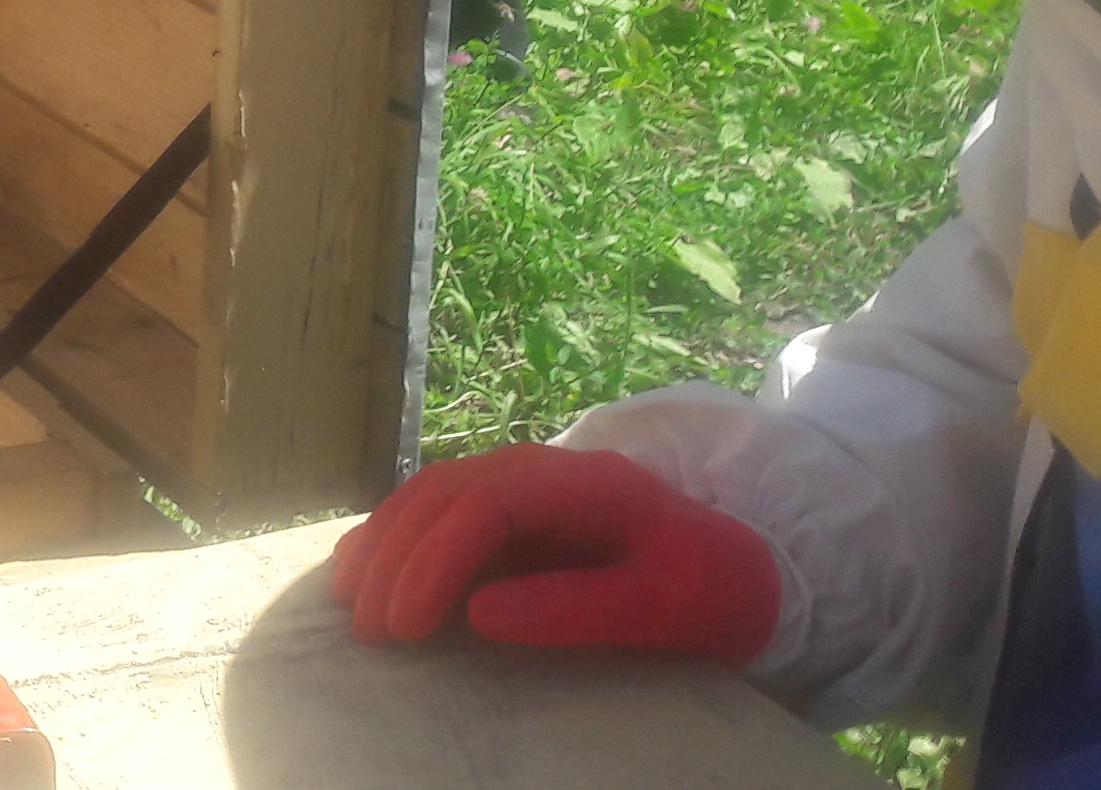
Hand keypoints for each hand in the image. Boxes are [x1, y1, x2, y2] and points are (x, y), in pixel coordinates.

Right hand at [332, 444, 779, 662]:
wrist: (748, 570)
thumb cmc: (712, 592)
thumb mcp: (663, 609)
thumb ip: (578, 608)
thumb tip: (478, 613)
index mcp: (588, 483)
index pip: (487, 502)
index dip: (434, 560)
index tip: (406, 625)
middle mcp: (546, 470)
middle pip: (446, 492)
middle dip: (396, 557)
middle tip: (370, 630)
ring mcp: (528, 483)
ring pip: (433, 494)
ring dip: (386, 543)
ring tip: (352, 602)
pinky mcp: (518, 507)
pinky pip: (443, 508)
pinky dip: (397, 536)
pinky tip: (363, 566)